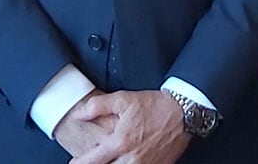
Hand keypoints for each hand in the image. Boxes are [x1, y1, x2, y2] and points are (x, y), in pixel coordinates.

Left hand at [67, 90, 188, 163]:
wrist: (184, 112)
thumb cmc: (155, 106)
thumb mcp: (123, 99)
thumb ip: (97, 106)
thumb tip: (79, 114)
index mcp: (121, 142)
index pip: (93, 160)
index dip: (80, 163)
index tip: (73, 163)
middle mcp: (132, 158)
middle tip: (92, 161)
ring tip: (109, 161)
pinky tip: (125, 163)